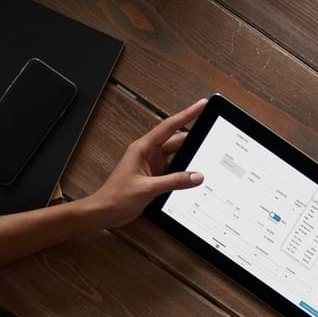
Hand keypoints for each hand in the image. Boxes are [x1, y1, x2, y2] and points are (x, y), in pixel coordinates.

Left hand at [85, 98, 207, 226]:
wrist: (104, 211)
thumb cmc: (116, 197)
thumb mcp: (147, 188)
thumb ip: (174, 181)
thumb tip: (197, 176)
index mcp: (143, 148)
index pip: (169, 126)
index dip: (187, 114)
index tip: (201, 105)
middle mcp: (148, 153)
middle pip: (177, 141)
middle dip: (194, 139)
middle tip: (213, 135)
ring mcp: (152, 164)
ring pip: (177, 155)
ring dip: (190, 157)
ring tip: (207, 156)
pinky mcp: (155, 176)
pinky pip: (175, 169)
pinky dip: (185, 171)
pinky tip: (195, 175)